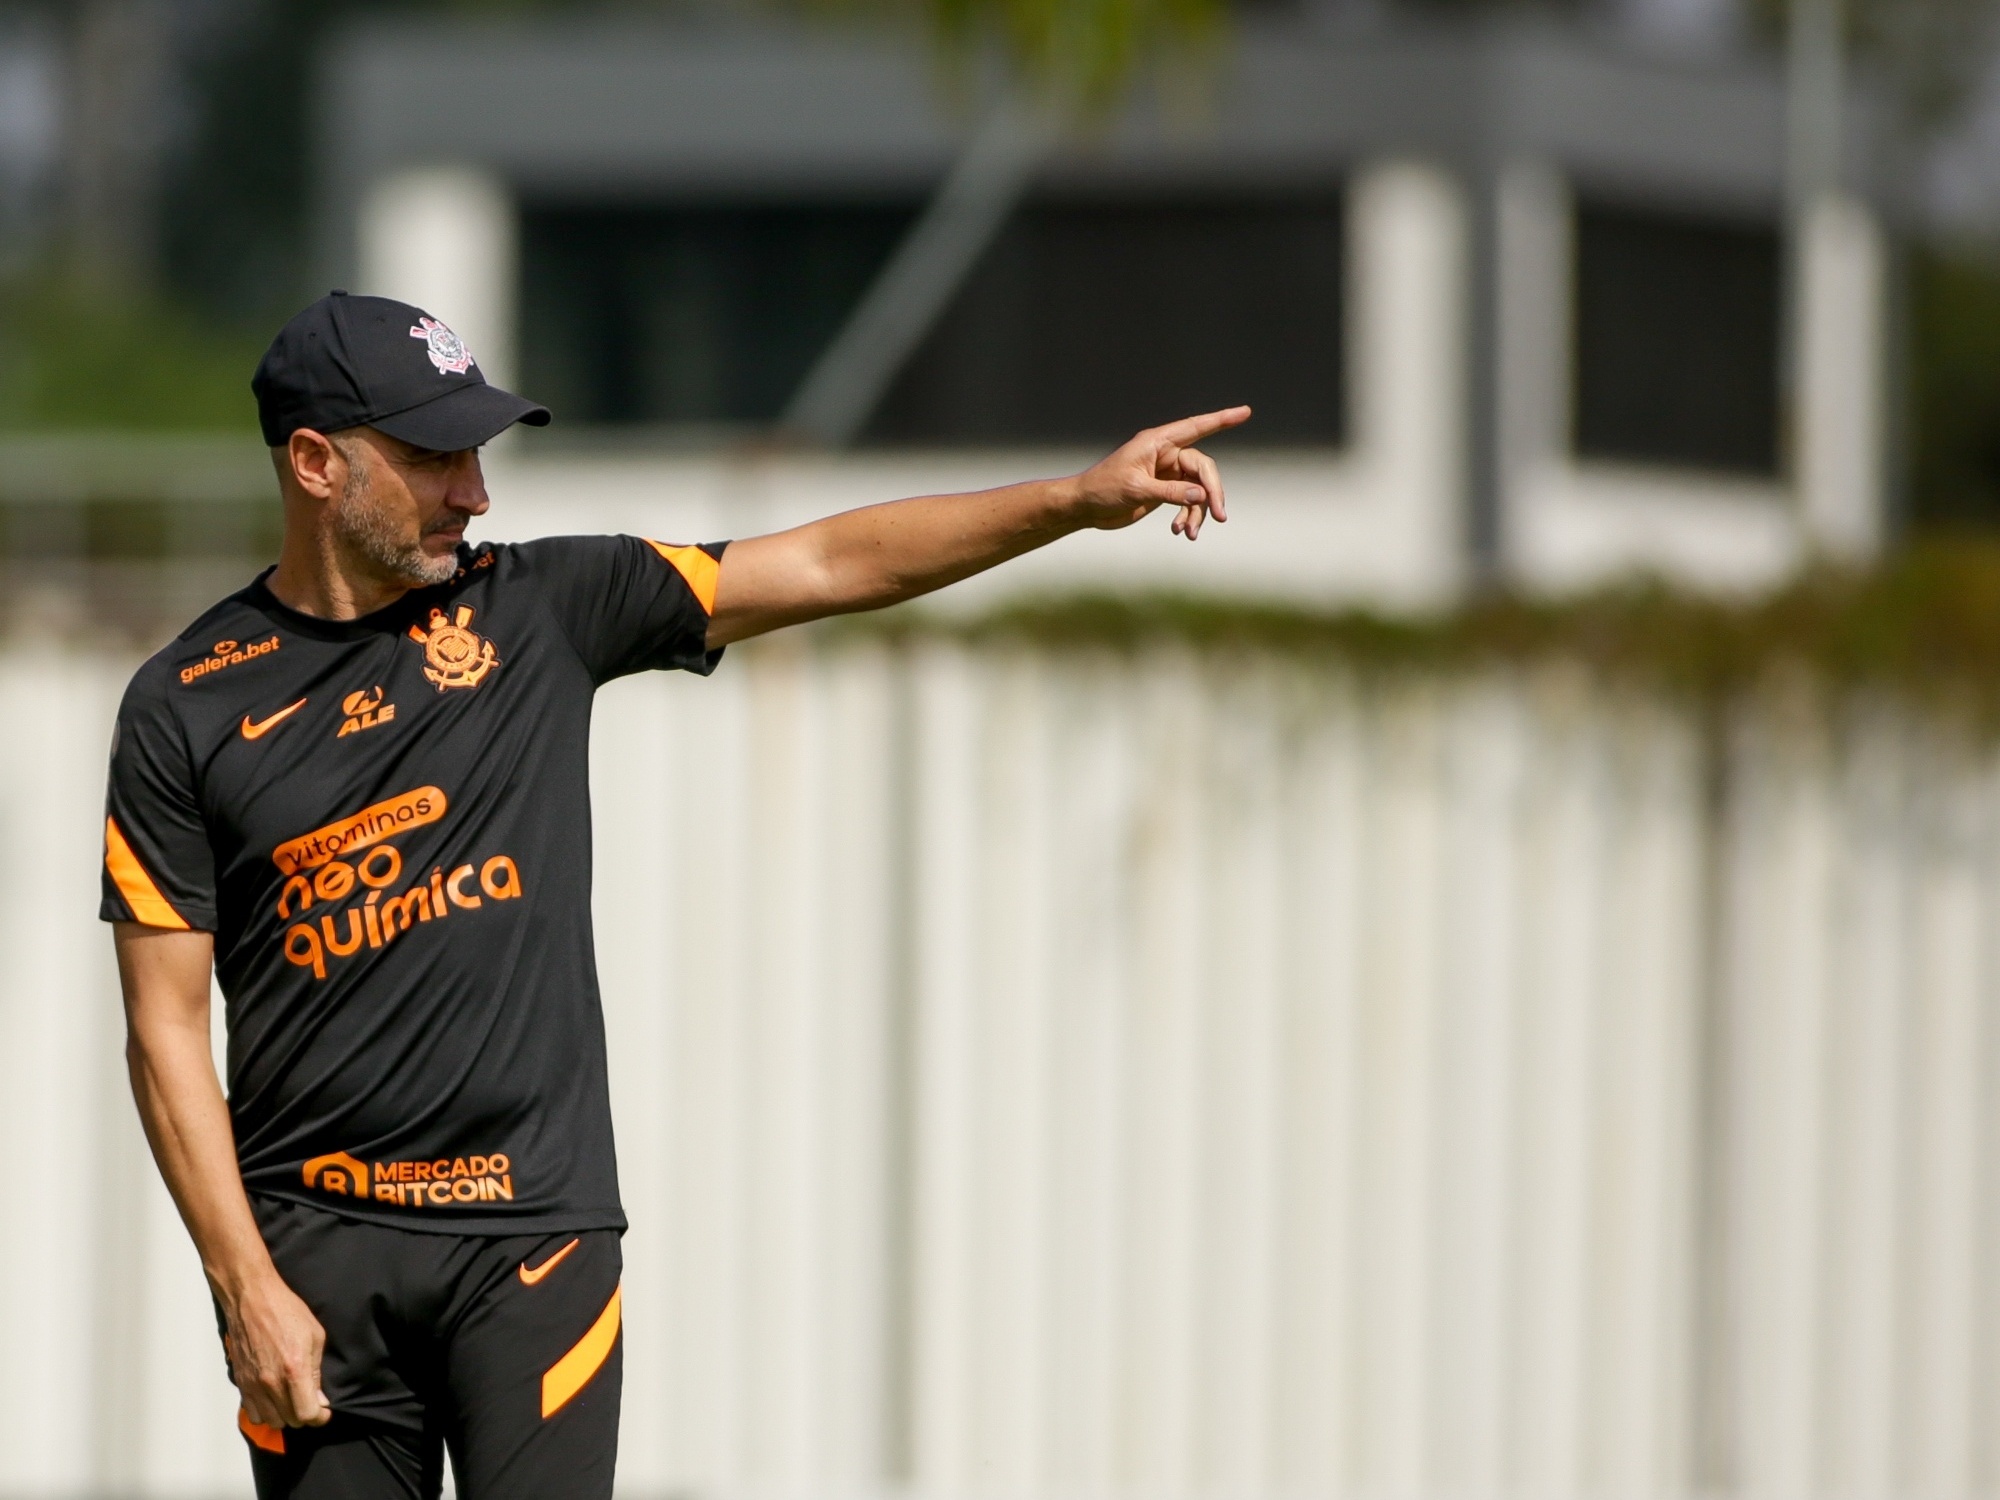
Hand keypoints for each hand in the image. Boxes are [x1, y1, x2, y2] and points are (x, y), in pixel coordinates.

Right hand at [221, 1271, 331, 1427]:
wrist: (252, 1300)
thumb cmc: (286, 1311)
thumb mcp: (315, 1336)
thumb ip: (317, 1372)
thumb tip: (319, 1398)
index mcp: (294, 1371)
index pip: (306, 1414)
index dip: (319, 1417)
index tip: (324, 1411)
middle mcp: (271, 1383)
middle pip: (289, 1421)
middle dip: (304, 1415)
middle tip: (310, 1402)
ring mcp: (253, 1385)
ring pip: (270, 1421)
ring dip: (284, 1415)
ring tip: (292, 1401)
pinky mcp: (241, 1383)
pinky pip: (252, 1412)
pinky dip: (265, 1412)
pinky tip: (273, 1398)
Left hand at [1067, 406, 1250, 540]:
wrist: (1085, 507)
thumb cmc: (1103, 489)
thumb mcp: (1136, 489)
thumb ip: (1170, 492)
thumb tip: (1202, 496)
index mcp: (1158, 443)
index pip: (1196, 427)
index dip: (1222, 420)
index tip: (1245, 412)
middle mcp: (1166, 454)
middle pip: (1203, 468)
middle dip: (1212, 492)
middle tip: (1219, 516)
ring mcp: (1167, 473)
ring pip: (1198, 489)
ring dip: (1198, 512)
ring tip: (1189, 533)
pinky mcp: (1165, 491)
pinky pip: (1187, 502)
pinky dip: (1187, 516)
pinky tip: (1179, 531)